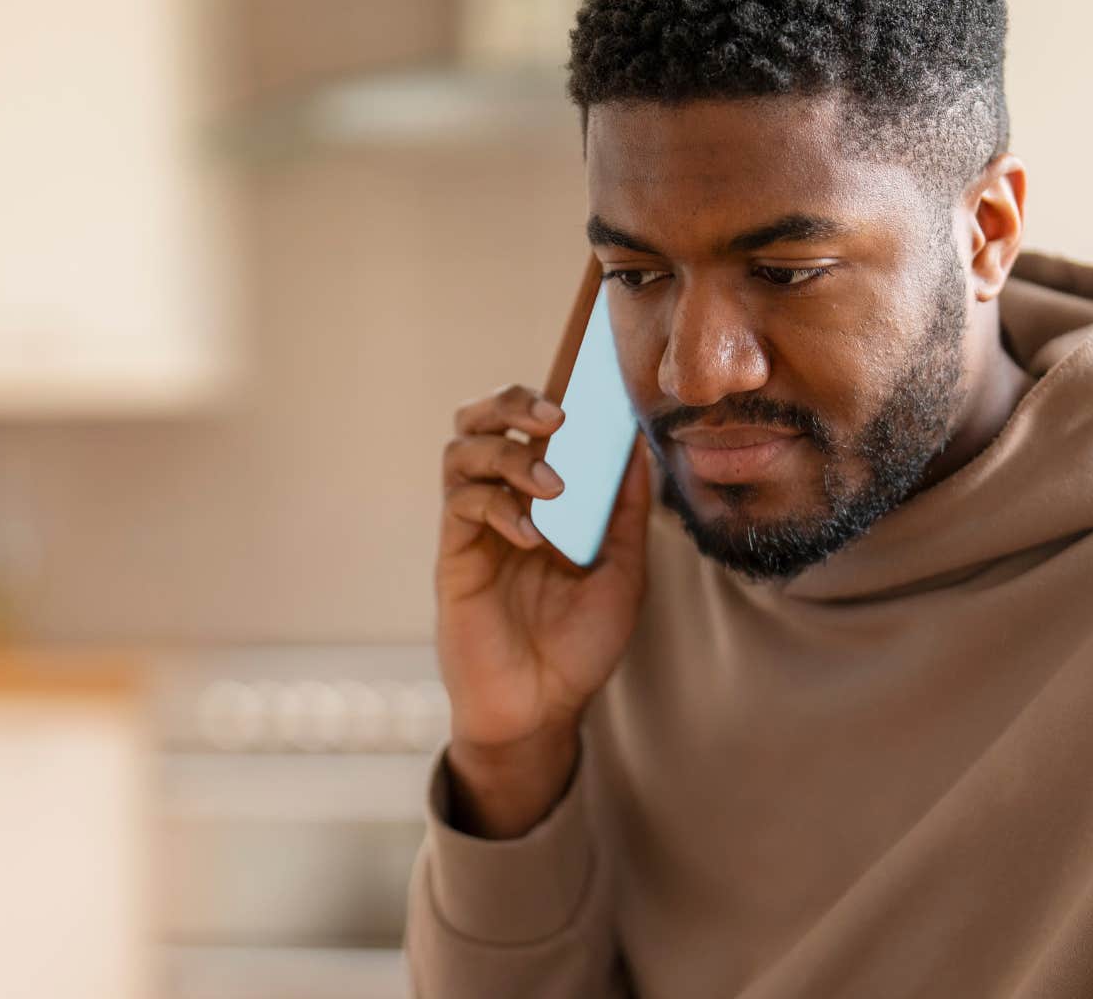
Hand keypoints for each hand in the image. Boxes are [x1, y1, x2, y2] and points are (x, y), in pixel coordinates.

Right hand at [434, 384, 652, 834]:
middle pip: (480, 420)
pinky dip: (497, 506)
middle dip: (512, 402)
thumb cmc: (580, 644)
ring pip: (462, 451)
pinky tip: (531, 537)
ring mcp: (474, 528)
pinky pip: (461, 507)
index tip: (590, 383)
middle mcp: (502, 502)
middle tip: (555, 416)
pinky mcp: (454, 558)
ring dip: (507, 455)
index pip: (532, 426)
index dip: (549, 396)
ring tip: (551, 487)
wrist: (543, 709)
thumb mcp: (623, 572)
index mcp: (541, 498)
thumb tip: (637, 446)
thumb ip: (626, 511)